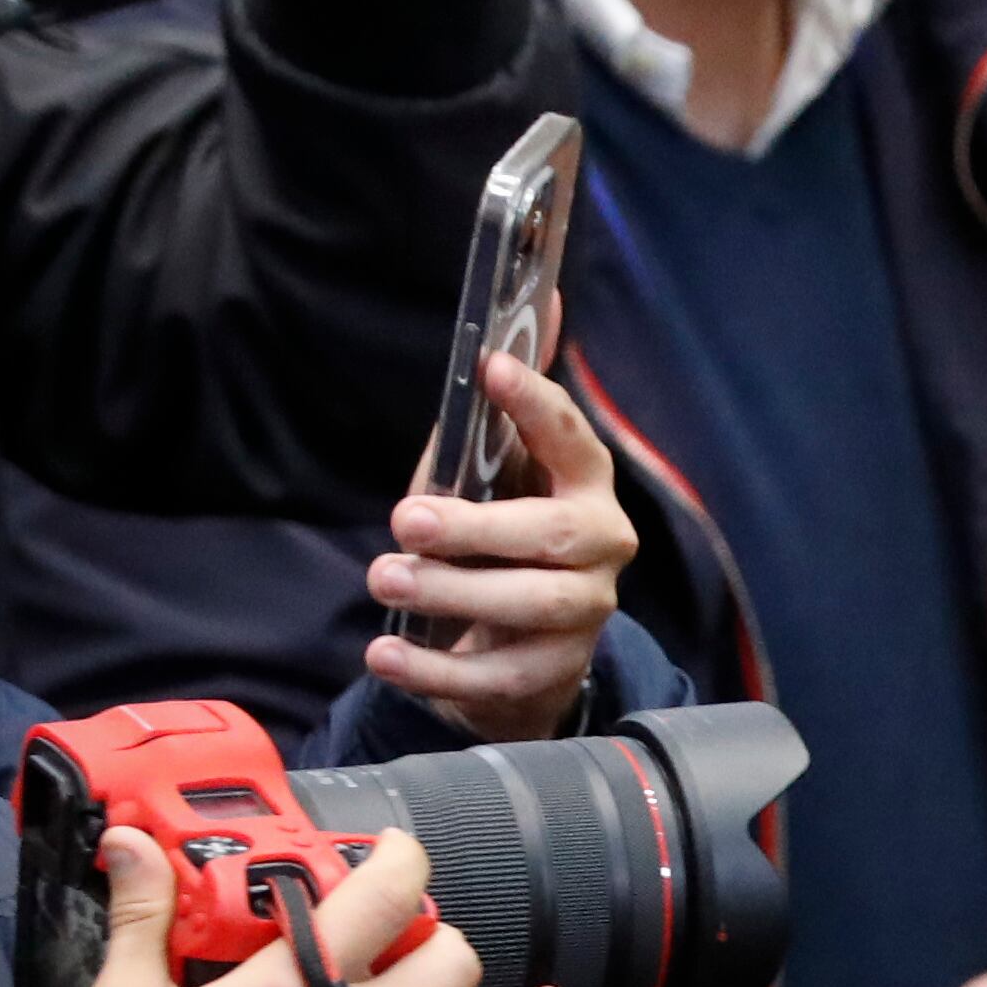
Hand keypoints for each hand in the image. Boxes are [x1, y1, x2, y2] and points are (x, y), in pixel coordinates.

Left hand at [365, 340, 636, 739]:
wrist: (519, 653)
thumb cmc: (494, 544)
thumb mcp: (486, 477)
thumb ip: (488, 415)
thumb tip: (518, 311)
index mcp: (585, 485)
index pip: (572, 439)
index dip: (536, 403)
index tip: (492, 366)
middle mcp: (601, 546)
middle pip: (554, 536)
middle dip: (480, 528)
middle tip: (408, 521)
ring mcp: (584, 614)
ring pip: (531, 605)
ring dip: (454, 593)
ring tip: (385, 577)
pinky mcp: (551, 672)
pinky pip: (497, 676)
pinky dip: (435, 670)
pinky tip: (384, 654)